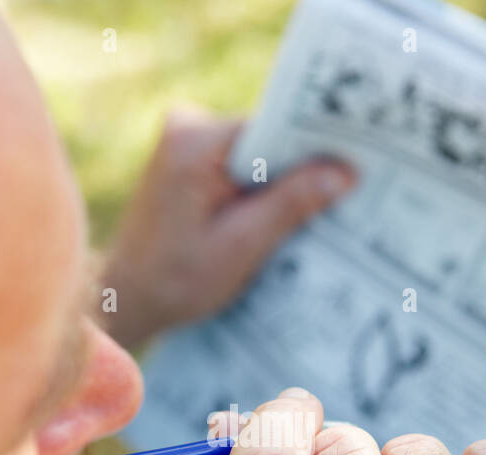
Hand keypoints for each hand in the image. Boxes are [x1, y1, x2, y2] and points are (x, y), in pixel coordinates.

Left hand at [99, 108, 355, 348]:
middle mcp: (188, 126)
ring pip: (259, 152)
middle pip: (270, 137)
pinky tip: (277, 220)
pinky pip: (242, 164)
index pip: (276, 127)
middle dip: (304, 168)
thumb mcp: (241, 247)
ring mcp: (186, 140)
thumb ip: (291, 205)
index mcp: (195, 141)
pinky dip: (262, 189)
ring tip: (313, 216)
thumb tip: (345, 172)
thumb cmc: (174, 280)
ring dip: (284, 183)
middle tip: (347, 196)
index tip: (359, 166)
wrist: (126, 297)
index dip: (319, 147)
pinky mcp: (190, 158)